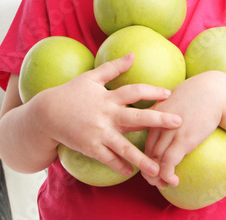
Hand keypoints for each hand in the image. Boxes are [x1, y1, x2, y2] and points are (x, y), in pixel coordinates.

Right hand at [35, 52, 181, 177]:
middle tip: (178, 122)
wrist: (46, 114)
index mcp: (108, 97)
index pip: (134, 91)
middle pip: (136, 118)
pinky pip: (108, 159)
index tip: (168, 94)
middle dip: (158, 120)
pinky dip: (120, 166)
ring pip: (124, 147)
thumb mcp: (92, 77)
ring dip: (142, 158)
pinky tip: (132, 172)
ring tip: (158, 168)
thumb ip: (114, 67)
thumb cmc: (71, 92)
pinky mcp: (90, 148)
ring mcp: (98, 134)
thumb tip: (133, 54)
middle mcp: (106, 116)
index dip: (151, 91)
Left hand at [141, 71, 224, 187]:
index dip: (147, 155)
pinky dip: (167, 175)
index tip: (153, 165)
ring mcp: (170, 131)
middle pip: (148, 151)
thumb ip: (167, 108)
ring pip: (155, 160)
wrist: (215, 91)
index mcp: (156, 112)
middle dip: (149, 170)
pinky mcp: (183, 140)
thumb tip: (168, 118)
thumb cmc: (199, 93)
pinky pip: (168, 163)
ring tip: (163, 185)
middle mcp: (159, 122)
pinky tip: (173, 181)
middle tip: (155, 181)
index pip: (146, 139)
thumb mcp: (176, 97)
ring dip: (157, 176)